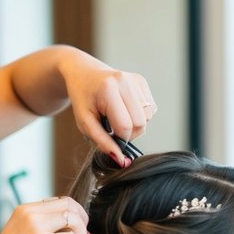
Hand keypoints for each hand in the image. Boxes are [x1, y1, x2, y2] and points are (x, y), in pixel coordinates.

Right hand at [0, 196, 88, 233]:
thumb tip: (70, 226)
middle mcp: (30, 214)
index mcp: (25, 210)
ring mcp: (35, 227)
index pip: (60, 201)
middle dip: (83, 221)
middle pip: (70, 205)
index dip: (75, 214)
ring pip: (74, 220)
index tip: (79, 231)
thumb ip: (41, 226)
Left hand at [59, 49, 156, 163]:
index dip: (120, 139)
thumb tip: (122, 161)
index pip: (125, 126)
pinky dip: (140, 114)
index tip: (109, 137)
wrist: (83, 72)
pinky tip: (125, 108)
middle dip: (130, 133)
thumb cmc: (82, 99)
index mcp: (108, 89)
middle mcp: (125, 81)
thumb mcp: (85, 123)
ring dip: (135, 124)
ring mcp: (135, 79)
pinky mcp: (142, 81)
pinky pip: (151, 108)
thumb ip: (102, 142)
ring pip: (148, 117)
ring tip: (117, 116)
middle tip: (113, 128)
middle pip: (141, 123)